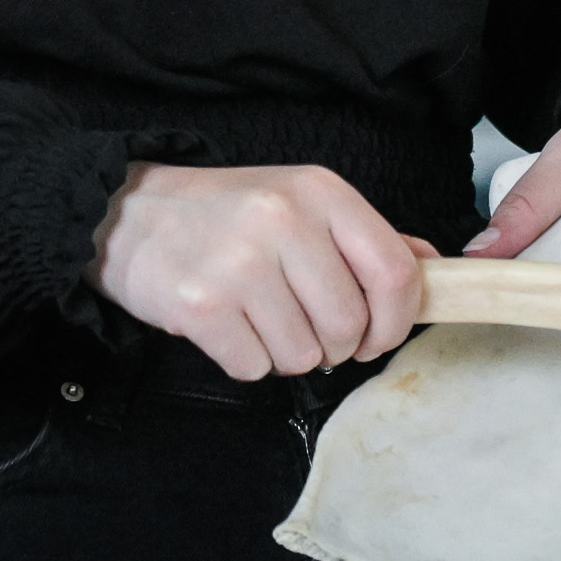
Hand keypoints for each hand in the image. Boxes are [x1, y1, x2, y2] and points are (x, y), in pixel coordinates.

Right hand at [89, 163, 436, 381]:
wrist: (127, 216)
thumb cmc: (223, 214)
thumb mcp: (298, 204)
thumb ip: (366, 238)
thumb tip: (432, 268)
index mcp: (318, 192)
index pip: (395, 272)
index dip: (396, 320)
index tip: (375, 334)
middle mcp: (283, 220)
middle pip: (350, 327)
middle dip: (334, 346)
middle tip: (301, 325)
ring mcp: (240, 263)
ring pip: (304, 356)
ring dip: (285, 353)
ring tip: (255, 316)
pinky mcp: (202, 305)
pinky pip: (255, 368)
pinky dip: (244, 360)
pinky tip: (226, 325)